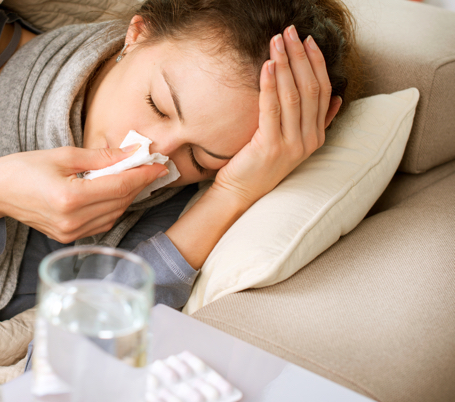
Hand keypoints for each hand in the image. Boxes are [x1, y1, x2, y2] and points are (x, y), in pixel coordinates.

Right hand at [0, 146, 167, 242]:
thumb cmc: (24, 168)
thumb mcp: (63, 155)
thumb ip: (101, 157)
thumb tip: (132, 153)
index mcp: (70, 198)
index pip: (119, 187)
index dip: (142, 175)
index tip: (158, 164)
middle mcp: (72, 221)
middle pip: (120, 202)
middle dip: (138, 184)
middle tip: (149, 166)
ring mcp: (70, 233)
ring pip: (114, 215)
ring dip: (127, 196)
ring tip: (133, 177)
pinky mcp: (68, 238)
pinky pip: (101, 224)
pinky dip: (113, 208)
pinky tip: (114, 192)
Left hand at [212, 25, 341, 207]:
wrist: (240, 193)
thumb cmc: (260, 164)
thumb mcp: (292, 142)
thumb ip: (315, 122)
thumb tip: (337, 100)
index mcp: (316, 136)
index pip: (323, 91)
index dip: (317, 63)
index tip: (308, 40)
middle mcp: (308, 140)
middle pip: (310, 88)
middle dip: (300, 56)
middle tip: (290, 32)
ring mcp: (291, 145)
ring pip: (293, 96)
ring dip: (284, 65)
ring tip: (276, 42)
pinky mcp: (270, 147)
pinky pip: (272, 109)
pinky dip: (269, 85)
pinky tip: (266, 66)